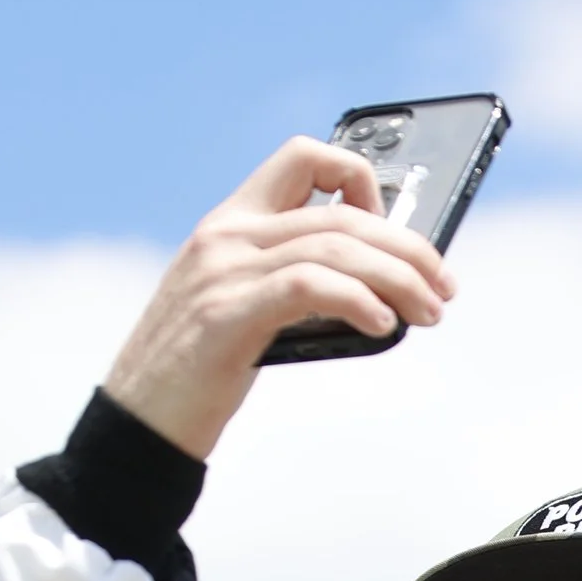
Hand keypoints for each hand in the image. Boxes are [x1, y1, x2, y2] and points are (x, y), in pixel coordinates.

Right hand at [102, 138, 455, 460]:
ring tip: (429, 312)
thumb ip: (291, 284)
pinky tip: (383, 326)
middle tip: (444, 285)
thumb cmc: (195, 374)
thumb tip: (374, 292)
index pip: (302, 158)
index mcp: (229, 222)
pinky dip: (357, 300)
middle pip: (339, 212)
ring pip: (334, 245)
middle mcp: (226, 233)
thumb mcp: (243, 309)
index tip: (396, 228)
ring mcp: (223, 270)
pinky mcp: (226, 314)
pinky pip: (309, 286)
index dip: (360, 177)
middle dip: (407, 247)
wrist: (137, 423)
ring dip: (398, 278)